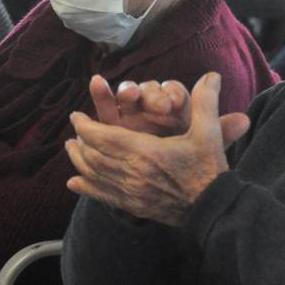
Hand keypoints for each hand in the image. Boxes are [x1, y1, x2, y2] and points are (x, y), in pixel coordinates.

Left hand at [65, 73, 250, 226]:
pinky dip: (86, 187)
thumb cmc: (209, 168)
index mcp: (146, 152)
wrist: (213, 208)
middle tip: (75, 128)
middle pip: (93, 155)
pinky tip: (74, 183)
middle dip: (80, 140)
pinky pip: (102, 195)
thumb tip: (211, 75)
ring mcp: (131, 193)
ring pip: (94, 174)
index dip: (86, 126)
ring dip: (79, 160)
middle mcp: (133, 173)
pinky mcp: (134, 206)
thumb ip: (205, 102)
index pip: (104, 137)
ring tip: (71, 148)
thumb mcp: (208, 132)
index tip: (77, 115)